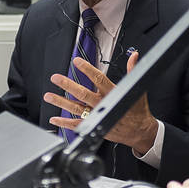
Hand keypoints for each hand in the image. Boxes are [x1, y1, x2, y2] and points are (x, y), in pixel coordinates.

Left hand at [44, 51, 158, 153]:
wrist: (139, 131)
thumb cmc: (137, 110)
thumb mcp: (136, 88)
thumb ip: (132, 70)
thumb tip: (134, 56)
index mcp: (112, 93)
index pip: (98, 79)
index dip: (87, 69)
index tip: (76, 62)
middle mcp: (102, 104)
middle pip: (82, 94)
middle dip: (67, 85)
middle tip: (56, 78)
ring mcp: (96, 116)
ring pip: (76, 108)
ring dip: (61, 102)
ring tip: (49, 96)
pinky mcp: (94, 126)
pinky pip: (77, 124)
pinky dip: (64, 123)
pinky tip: (54, 119)